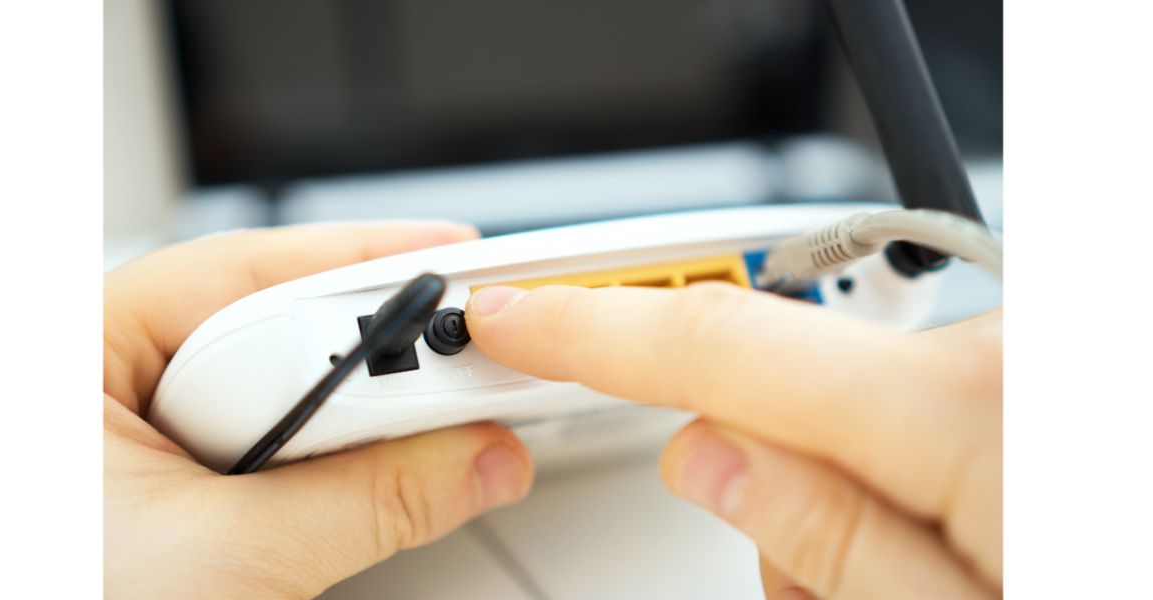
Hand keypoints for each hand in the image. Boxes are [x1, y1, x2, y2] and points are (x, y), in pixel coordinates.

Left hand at [104, 222, 533, 598]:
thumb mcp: (225, 560)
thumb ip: (370, 501)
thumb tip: (475, 460)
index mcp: (76, 346)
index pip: (245, 266)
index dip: (361, 264)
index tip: (459, 271)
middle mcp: (96, 375)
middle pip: (265, 326)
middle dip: (366, 361)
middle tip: (459, 382)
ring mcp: (122, 436)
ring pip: (266, 393)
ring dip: (340, 429)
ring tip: (403, 449)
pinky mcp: (154, 490)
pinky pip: (253, 451)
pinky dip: (311, 470)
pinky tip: (343, 486)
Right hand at [466, 283, 1000, 598]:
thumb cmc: (1105, 599)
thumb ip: (827, 537)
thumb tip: (712, 460)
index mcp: (972, 409)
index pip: (720, 340)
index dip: (593, 325)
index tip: (515, 315)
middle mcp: (1000, 351)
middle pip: (787, 383)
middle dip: (759, 468)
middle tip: (821, 583)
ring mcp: (1022, 353)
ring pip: (849, 404)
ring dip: (839, 489)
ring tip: (904, 585)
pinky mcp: (1031, 370)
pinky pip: (915, 403)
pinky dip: (897, 468)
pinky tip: (947, 543)